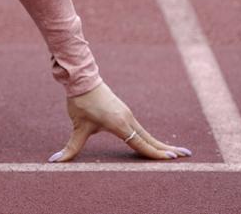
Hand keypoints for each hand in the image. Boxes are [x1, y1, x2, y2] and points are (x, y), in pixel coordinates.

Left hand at [48, 81, 190, 161]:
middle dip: (167, 150)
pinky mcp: (125, 112)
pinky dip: (151, 138)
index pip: (140, 143)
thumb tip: (54, 161)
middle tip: (186, 156)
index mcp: (119, 124)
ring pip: (147, 134)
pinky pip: (141, 129)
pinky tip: (156, 143)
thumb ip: (70, 147)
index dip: (155, 153)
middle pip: (150, 139)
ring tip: (177, 153)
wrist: (82, 79)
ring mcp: (128, 115)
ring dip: (161, 144)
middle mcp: (128, 119)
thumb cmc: (81, 102)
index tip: (171, 160)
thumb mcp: (77, 126)